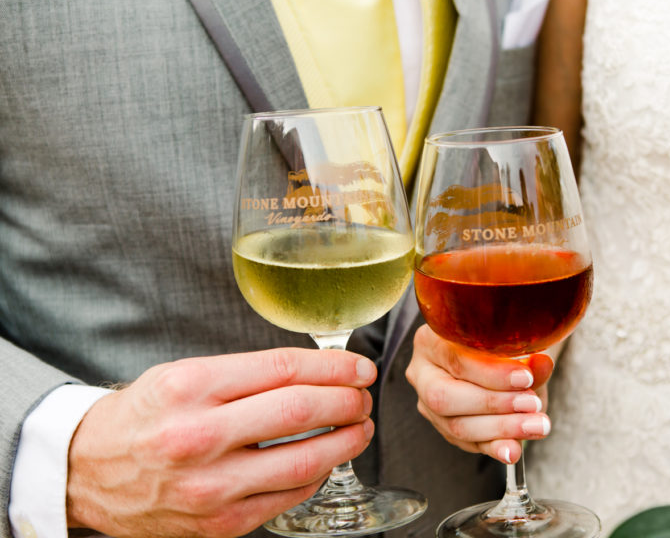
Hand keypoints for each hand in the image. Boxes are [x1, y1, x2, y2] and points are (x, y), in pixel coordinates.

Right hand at [66, 347, 375, 537]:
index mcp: (192, 388)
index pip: (285, 369)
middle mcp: (199, 437)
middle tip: (363, 395)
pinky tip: (325, 460)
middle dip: (347, 400)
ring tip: (359, 426)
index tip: (357, 367)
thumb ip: (248, 372)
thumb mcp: (184, 374)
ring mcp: (210, 486)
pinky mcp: (219, 523)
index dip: (334, 367)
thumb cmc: (142, 417)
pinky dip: (318, 475)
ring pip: (305, 460)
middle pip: (301, 411)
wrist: (86, 472)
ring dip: (346, 440)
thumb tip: (318, 370)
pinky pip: (289, 497)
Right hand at [405, 325, 554, 464]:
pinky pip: (468, 443)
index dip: (491, 373)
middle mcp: (422, 373)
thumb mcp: (515, 346)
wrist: (503, 358)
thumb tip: (541, 364)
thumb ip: (527, 358)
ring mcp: (429, 404)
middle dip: (493, 404)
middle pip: (445, 397)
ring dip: (501, 429)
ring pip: (456, 425)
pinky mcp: (444, 428)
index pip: (455, 359)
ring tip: (536, 426)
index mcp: (430, 340)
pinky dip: (495, 446)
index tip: (526, 378)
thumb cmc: (503, 345)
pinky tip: (514, 449)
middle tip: (531, 404)